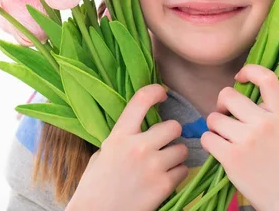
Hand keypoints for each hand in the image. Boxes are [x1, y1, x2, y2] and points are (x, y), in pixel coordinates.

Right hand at [66, 84, 188, 210]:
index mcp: (119, 136)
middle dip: (171, 134)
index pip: (141, 100)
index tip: (161, 94)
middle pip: (173, 126)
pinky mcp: (163, 185)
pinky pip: (183, 171)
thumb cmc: (95, 185)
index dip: (155, 92)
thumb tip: (142, 126)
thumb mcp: (103, 152)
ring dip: (176, 156)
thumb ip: (123, 138)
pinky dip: (177, 174)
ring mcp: (153, 166)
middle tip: (164, 142)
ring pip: (182, 149)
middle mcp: (138, 147)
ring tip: (164, 164)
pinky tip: (164, 180)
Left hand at [200, 64, 278, 210]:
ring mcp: (248, 140)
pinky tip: (220, 151)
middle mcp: (264, 123)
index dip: (250, 70)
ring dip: (215, 127)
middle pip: (227, 95)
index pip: (267, 79)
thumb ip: (264, 109)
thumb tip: (234, 89)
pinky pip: (207, 138)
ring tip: (227, 139)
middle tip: (227, 118)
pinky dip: (210, 143)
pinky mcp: (232, 157)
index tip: (240, 77)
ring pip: (213, 118)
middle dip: (222, 105)